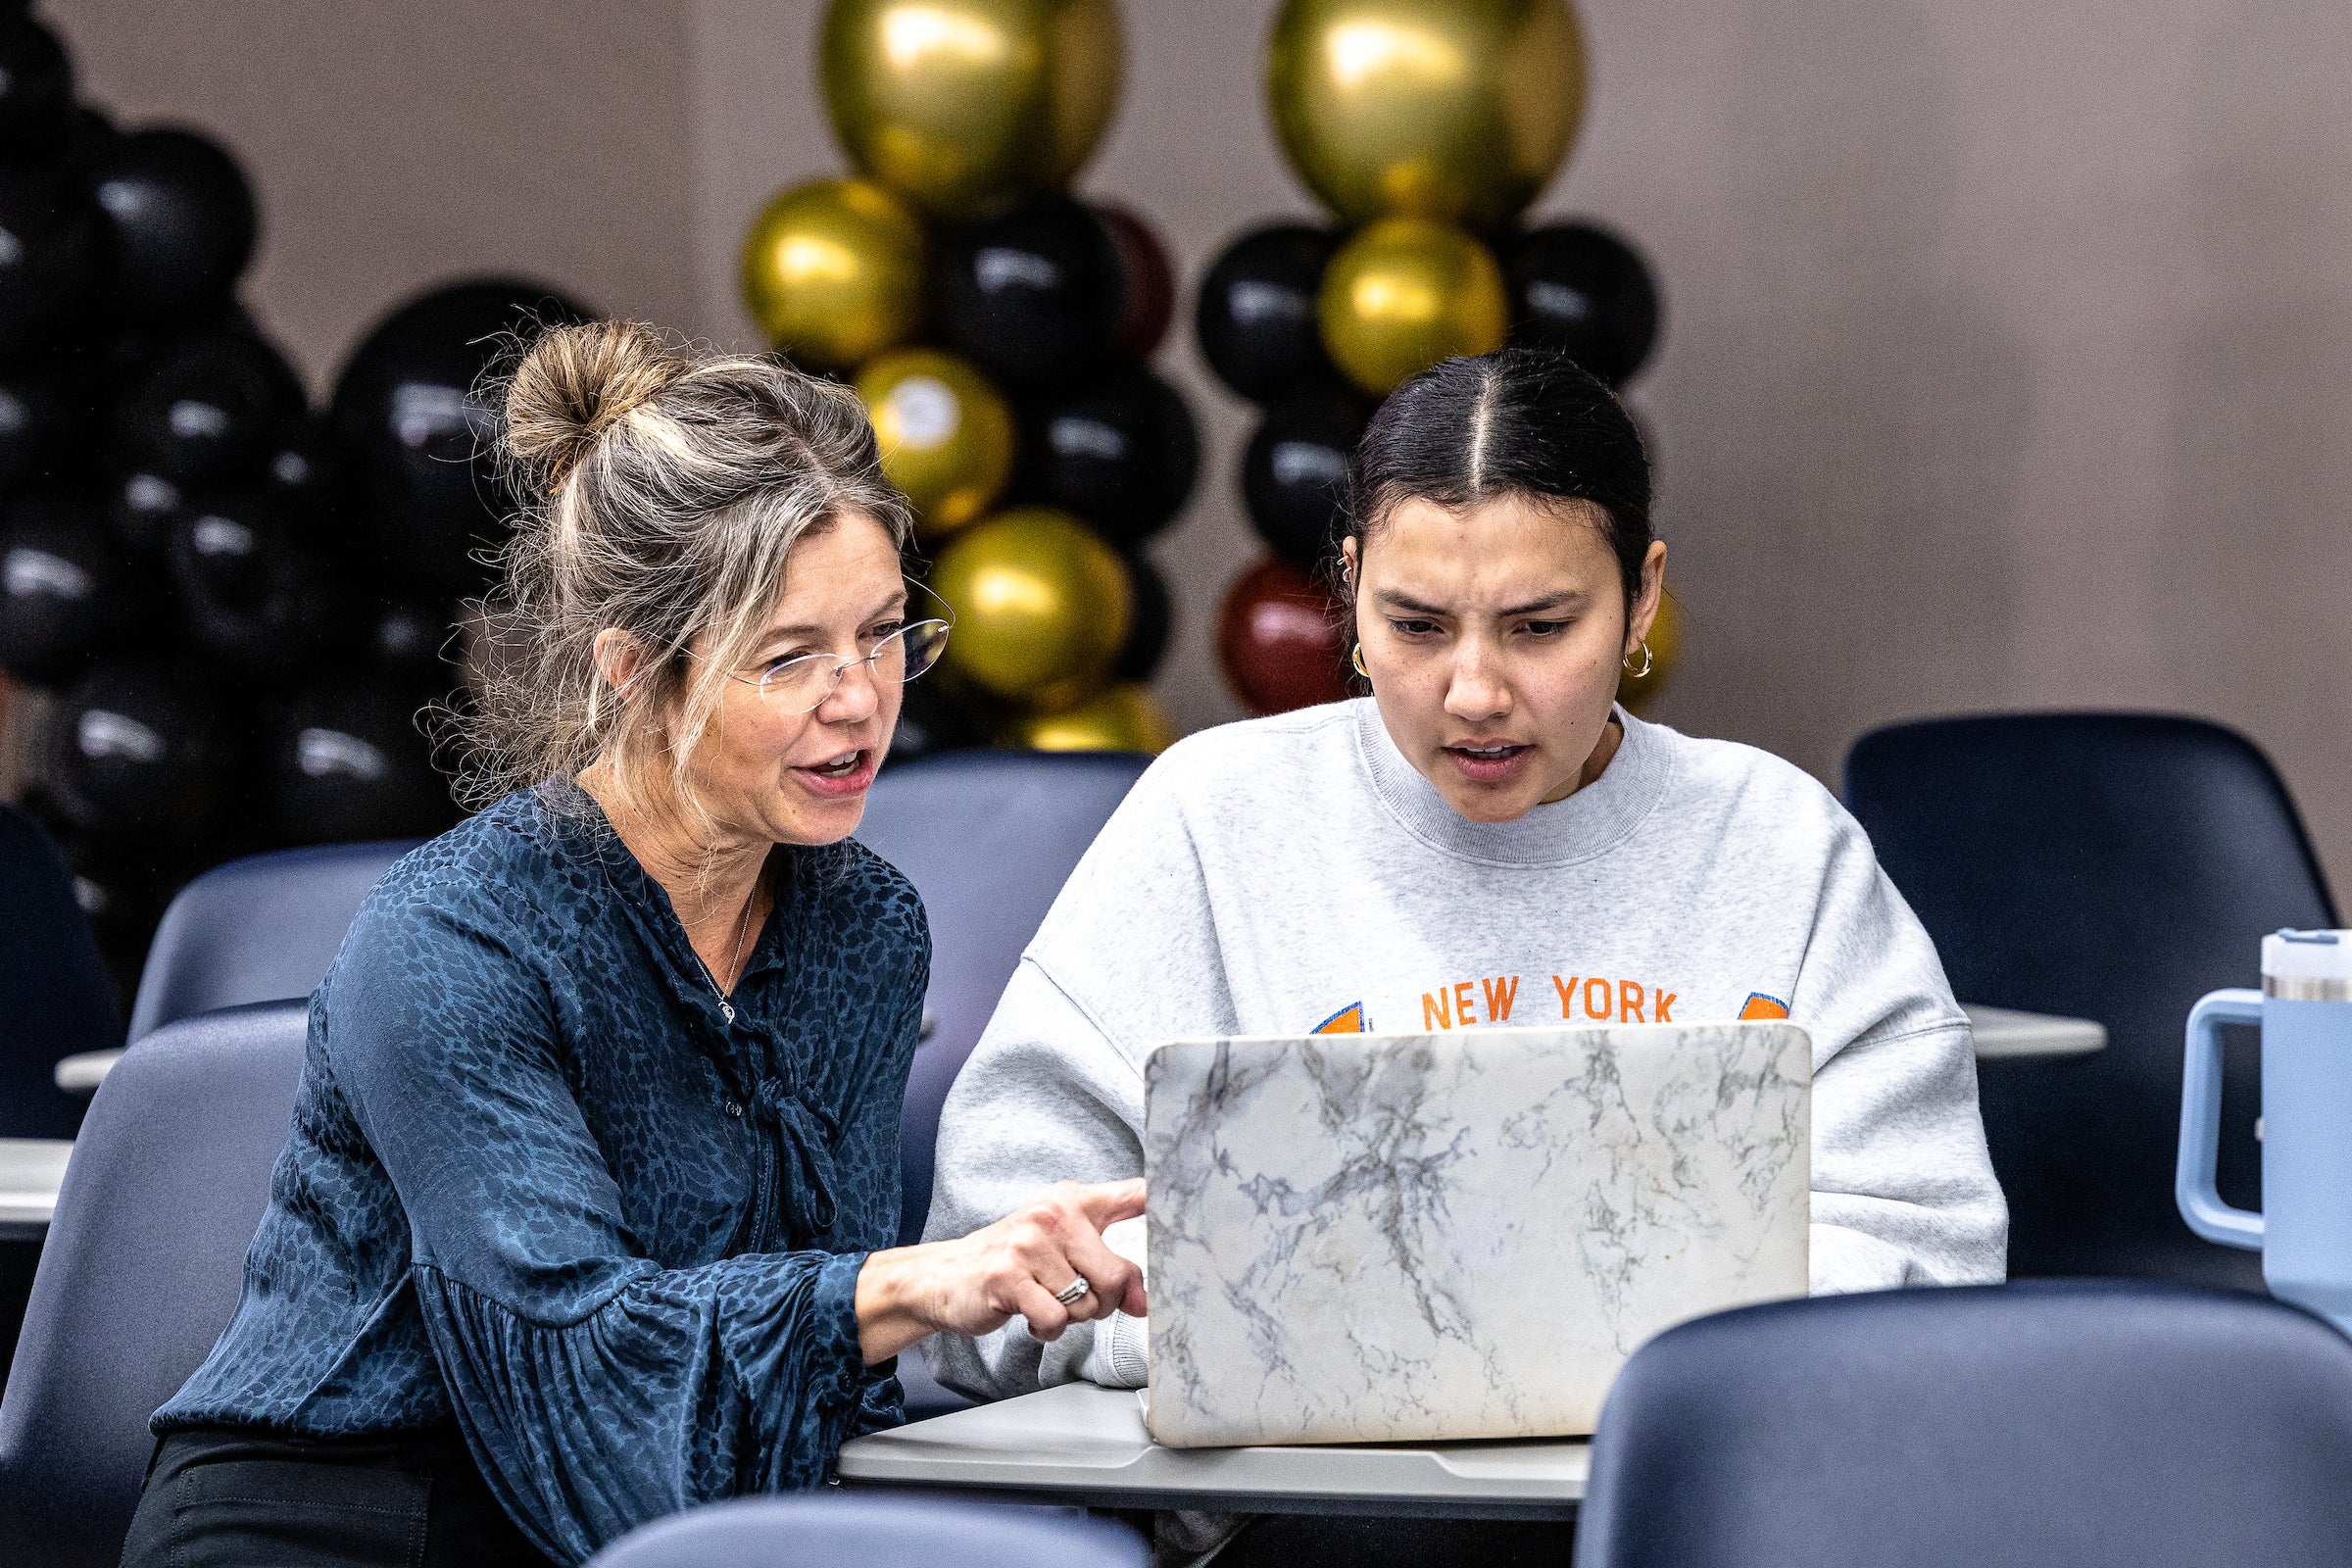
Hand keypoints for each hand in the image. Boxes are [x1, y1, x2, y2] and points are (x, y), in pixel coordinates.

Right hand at [855, 1179, 1146, 1364]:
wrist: (946, 1275)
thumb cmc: (1016, 1262)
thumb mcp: (1065, 1251)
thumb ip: (1113, 1271)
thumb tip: (1145, 1303)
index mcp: (1074, 1200)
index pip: (1134, 1193)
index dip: (1167, 1198)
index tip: (1195, 1201)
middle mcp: (1053, 1213)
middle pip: (1118, 1275)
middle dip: (1104, 1302)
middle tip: (1076, 1297)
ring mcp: (1028, 1243)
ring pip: (1086, 1304)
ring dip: (1070, 1318)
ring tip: (1043, 1299)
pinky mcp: (1007, 1275)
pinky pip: (1055, 1320)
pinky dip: (1047, 1329)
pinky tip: (1029, 1314)